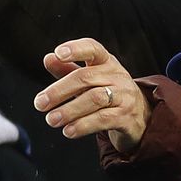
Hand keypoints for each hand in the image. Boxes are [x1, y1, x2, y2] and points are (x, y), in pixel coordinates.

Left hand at [34, 39, 149, 150]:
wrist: (140, 117)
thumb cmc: (108, 93)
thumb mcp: (89, 80)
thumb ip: (68, 70)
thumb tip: (48, 58)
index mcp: (106, 62)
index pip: (93, 49)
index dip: (76, 49)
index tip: (58, 53)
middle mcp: (117, 76)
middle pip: (85, 77)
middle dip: (59, 91)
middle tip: (40, 104)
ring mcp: (124, 96)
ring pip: (95, 99)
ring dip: (69, 110)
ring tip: (51, 120)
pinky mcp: (126, 117)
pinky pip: (103, 119)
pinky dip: (83, 125)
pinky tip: (68, 131)